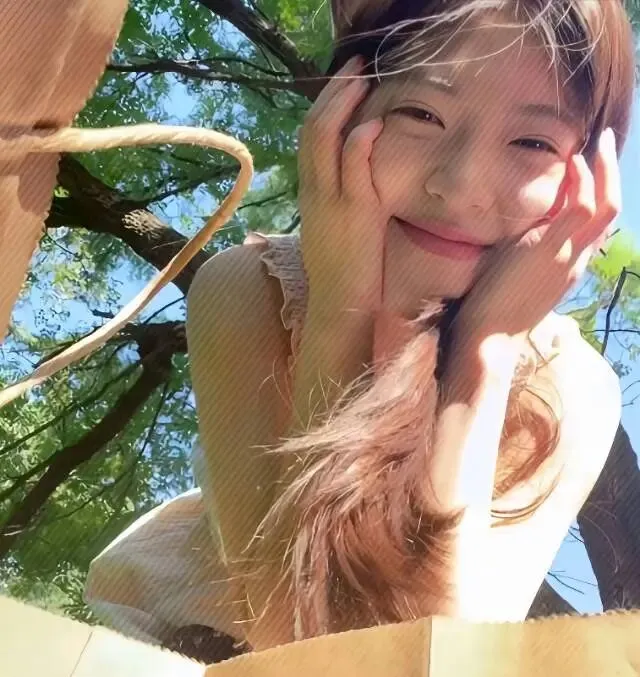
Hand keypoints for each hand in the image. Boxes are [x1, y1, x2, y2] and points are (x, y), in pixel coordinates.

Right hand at [298, 55, 390, 315]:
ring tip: (363, 78)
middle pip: (312, 129)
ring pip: (324, 140)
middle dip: (333, 93)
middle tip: (355, 67)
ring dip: (344, 104)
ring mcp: (331, 201)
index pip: (309, 140)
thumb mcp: (328, 229)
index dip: (324, 107)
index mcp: (309, 194)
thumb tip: (347, 179)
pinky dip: (360, 143)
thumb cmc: (339, 272)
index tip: (343, 85)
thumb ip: (332, 201)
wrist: (338, 305)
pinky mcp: (354, 214)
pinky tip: (374, 124)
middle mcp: (313, 191)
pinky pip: (353, 169)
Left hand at [456, 128, 619, 341]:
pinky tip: (573, 161)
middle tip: (607, 144)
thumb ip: (522, 254)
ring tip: (601, 142)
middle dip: (612, 176)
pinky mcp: (552, 249)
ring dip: (605, 169)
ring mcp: (568, 255)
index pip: (594, 226)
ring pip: (606, 206)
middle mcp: (577, 260)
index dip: (596, 194)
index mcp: (568, 266)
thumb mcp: (513, 276)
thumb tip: (512, 237)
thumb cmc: (491, 310)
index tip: (585, 169)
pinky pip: (580, 207)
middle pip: (610, 213)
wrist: (487, 336)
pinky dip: (582, 181)